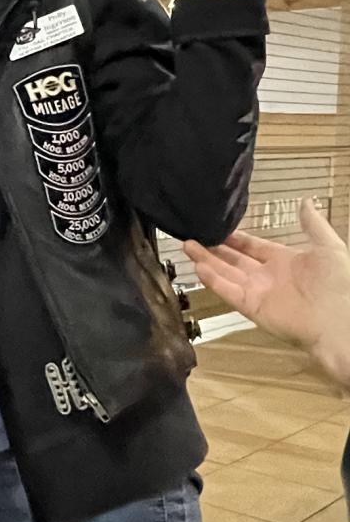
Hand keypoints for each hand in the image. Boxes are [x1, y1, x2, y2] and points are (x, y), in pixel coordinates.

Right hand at [183, 199, 349, 386]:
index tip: (217, 228)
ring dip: (206, 261)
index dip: (235, 239)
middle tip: (191, 236)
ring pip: (226, 274)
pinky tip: (199, 268)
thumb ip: (313, 225)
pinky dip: (213, 281)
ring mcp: (258, 293)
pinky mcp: (252, 308)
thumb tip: (305, 202)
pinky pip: (229, 292)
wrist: (341, 319)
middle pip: (233, 261)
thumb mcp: (329, 247)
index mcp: (285, 262)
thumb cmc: (340, 284)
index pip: (252, 247)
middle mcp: (267, 277)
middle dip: (212, 249)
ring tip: (187, 246)